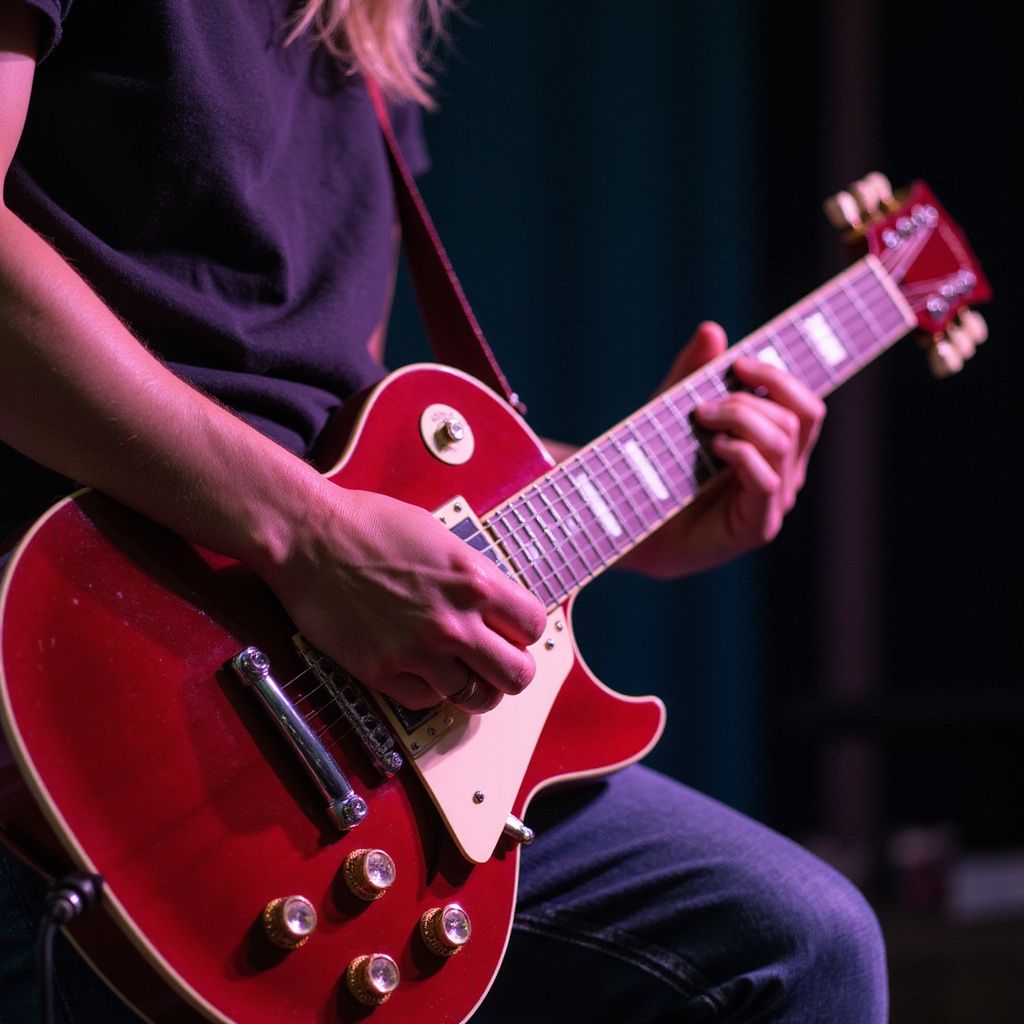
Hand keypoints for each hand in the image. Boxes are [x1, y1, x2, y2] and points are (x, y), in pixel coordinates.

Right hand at [260, 485, 547, 712]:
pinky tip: (416, 667)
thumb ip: (472, 575)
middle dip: (510, 670)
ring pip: (475, 698)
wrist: (309, 538)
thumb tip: (494, 602)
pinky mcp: (383, 672)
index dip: (526, 631)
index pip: (534, 626)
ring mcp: (419, 651)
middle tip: (493, 663)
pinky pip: (426, 701)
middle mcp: (454, 622)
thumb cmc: (368, 526)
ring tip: (457, 672)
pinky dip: (427, 690)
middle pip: (518, 675)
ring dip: (471, 687)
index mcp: (475, 581)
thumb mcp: (439, 536)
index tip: (511, 631)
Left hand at [624, 321, 825, 577]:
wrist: (633, 520)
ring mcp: (775, 500)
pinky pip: (767, 480)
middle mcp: (785, 470)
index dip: (780, 377)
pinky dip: (742, 454)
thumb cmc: (659, 466)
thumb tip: (713, 329)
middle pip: (798, 417)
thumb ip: (693, 372)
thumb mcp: (673, 409)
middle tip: (705, 403)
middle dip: (752, 398)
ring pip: (783, 442)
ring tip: (702, 419)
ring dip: (743, 419)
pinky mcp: (758, 526)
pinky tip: (714, 447)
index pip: (804, 404)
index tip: (737, 363)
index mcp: (777, 443)